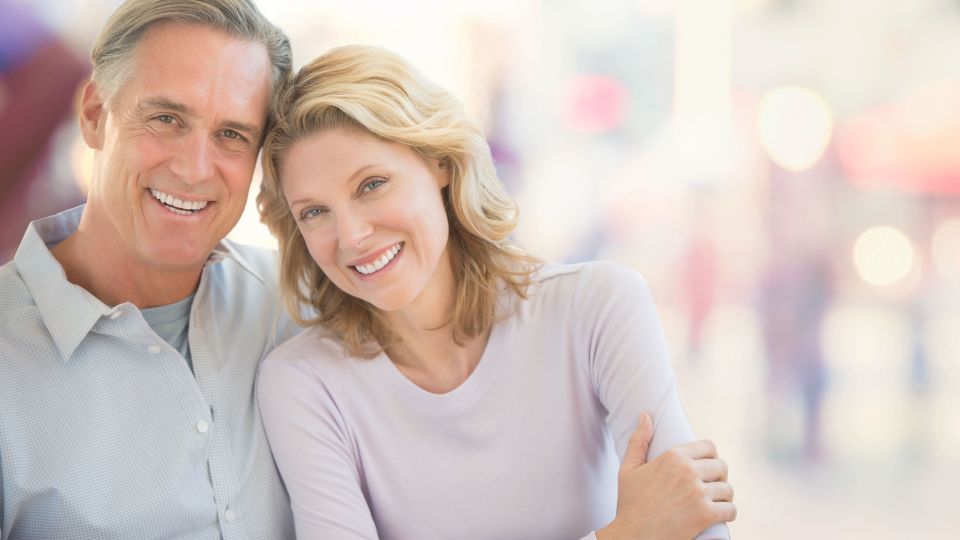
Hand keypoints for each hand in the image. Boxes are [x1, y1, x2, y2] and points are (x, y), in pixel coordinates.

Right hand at [597, 413, 736, 539]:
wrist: (632, 536)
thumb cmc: (629, 504)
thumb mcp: (628, 469)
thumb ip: (638, 441)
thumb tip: (645, 415)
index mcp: (672, 456)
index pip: (709, 446)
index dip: (711, 456)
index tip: (707, 467)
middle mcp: (688, 471)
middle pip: (722, 466)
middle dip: (719, 476)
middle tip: (712, 485)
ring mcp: (698, 493)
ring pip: (728, 489)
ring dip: (724, 496)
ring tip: (717, 501)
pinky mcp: (705, 515)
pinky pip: (730, 509)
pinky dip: (728, 513)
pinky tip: (721, 515)